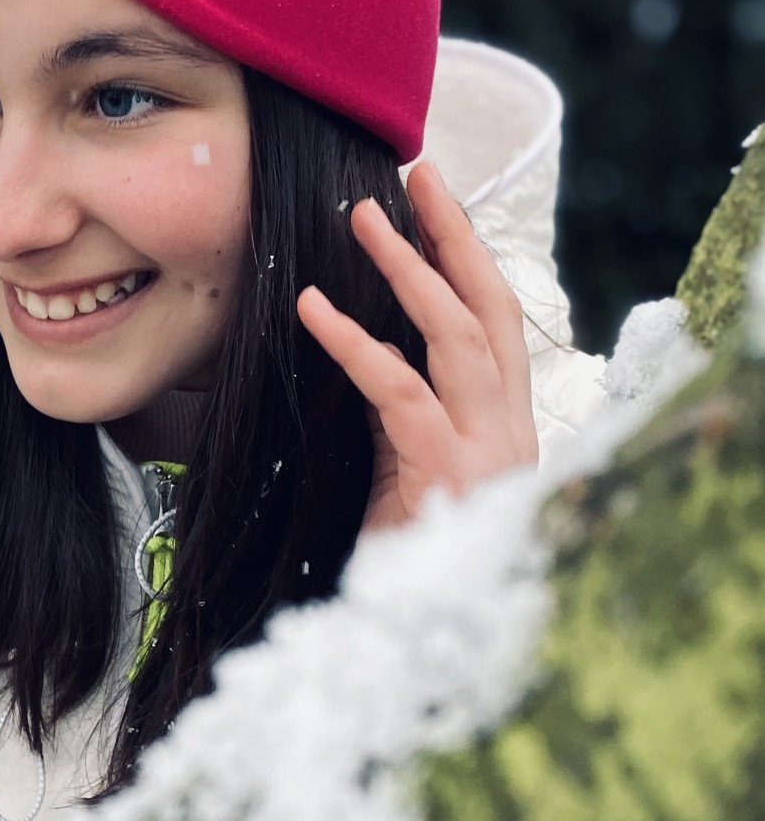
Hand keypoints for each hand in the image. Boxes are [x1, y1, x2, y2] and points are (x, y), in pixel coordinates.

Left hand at [296, 160, 539, 534]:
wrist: (421, 650)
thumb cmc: (406, 569)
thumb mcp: (402, 481)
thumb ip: (395, 422)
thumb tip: (359, 358)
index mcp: (503, 429)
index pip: (495, 326)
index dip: (469, 261)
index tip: (436, 204)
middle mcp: (508, 434)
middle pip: (491, 310)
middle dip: (458, 234)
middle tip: (420, 170)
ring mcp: (486, 455)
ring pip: (458, 336)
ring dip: (413, 268)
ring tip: (367, 215)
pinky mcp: (448, 479)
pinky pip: (401, 394)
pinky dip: (356, 344)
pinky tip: (314, 308)